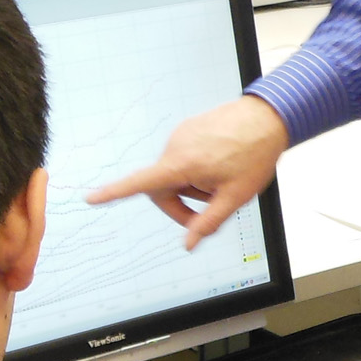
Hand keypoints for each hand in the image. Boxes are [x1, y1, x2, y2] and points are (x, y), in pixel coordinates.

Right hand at [86, 95, 290, 249]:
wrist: (269, 116)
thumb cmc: (254, 154)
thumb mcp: (235, 197)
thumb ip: (208, 223)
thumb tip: (188, 244)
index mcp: (182, 163)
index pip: (140, 183)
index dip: (114, 193)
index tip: (91, 198)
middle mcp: (175, 146)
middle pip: (162, 187)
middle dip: (181, 204)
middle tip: (211, 209)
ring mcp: (181, 134)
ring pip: (176, 173)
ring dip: (194, 185)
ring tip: (225, 179)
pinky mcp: (189, 128)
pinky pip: (185, 157)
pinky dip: (199, 169)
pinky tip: (223, 164)